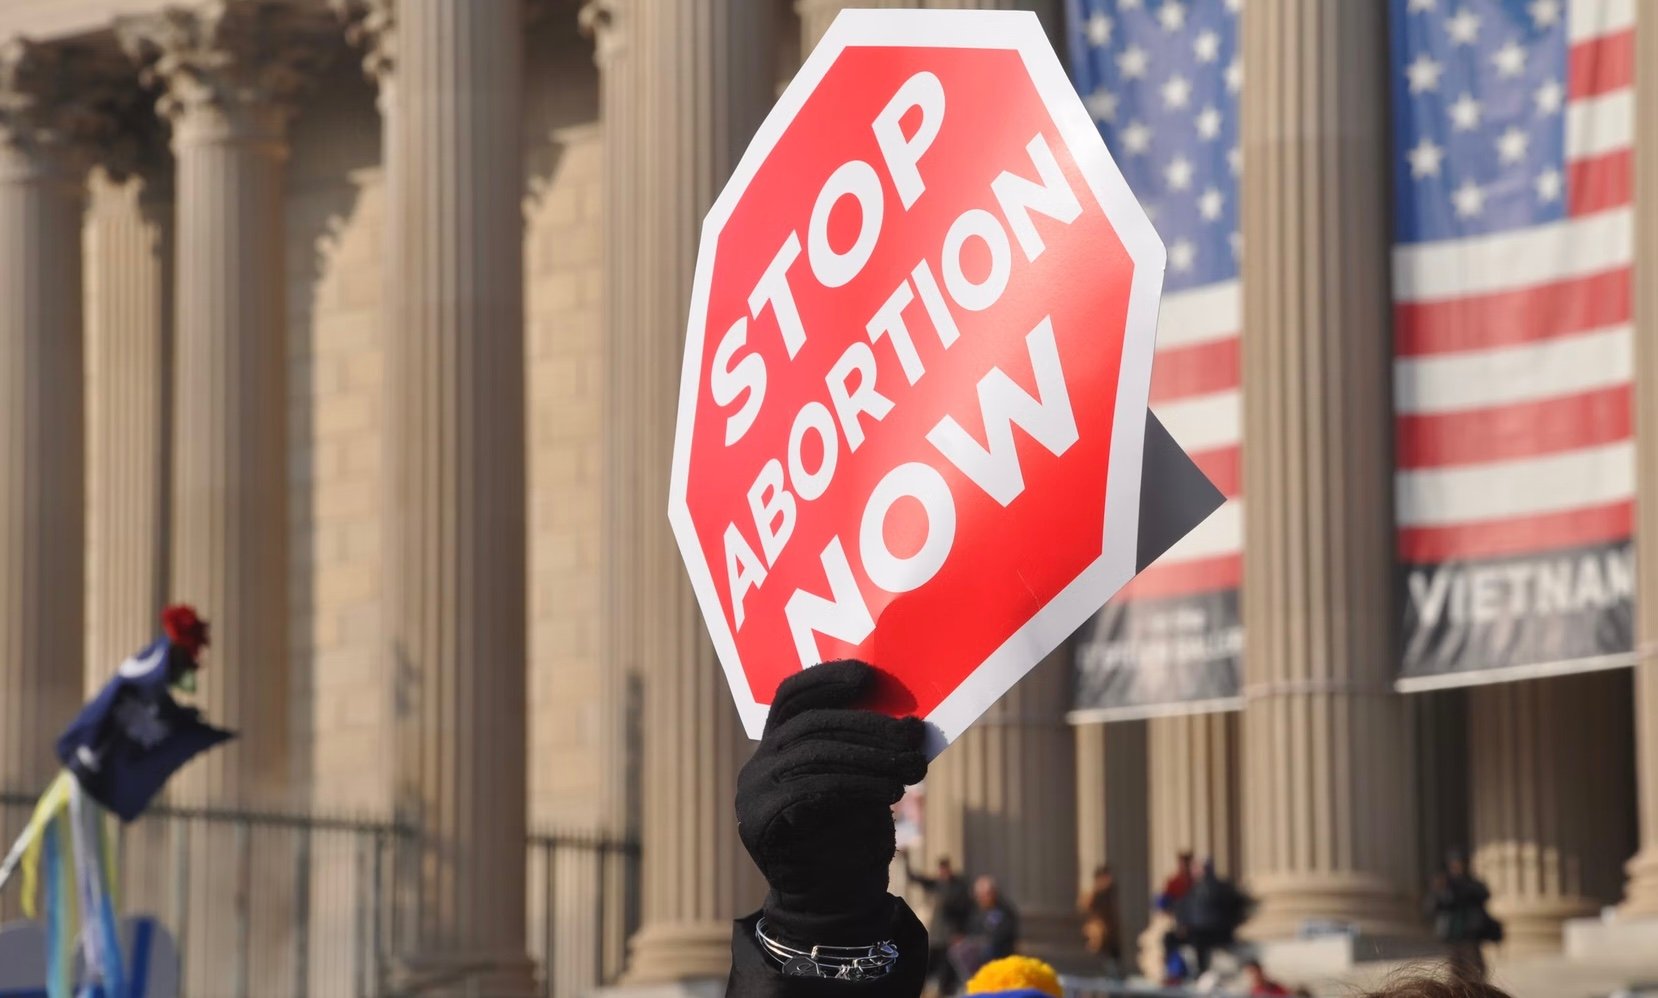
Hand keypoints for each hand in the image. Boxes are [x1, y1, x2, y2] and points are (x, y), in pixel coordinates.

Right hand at [736, 660, 926, 944]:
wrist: (835, 903)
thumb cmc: (854, 836)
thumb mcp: (865, 780)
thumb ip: (869, 748)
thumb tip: (910, 722)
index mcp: (778, 746)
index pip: (792, 697)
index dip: (827, 679)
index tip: (868, 675)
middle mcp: (758, 764)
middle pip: (810, 724)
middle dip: (868, 726)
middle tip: (914, 736)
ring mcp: (754, 792)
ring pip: (813, 753)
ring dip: (870, 756)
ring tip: (912, 769)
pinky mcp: (760, 820)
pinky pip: (810, 788)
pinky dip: (856, 784)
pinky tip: (889, 792)